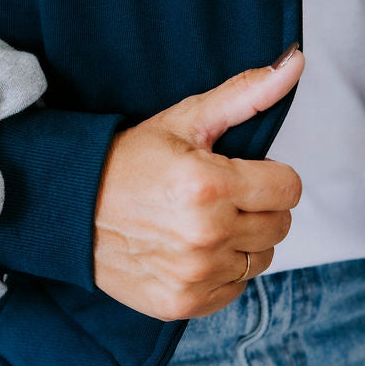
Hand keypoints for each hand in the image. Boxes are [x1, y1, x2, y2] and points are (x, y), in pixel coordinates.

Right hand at [92, 46, 304, 320]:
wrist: (68, 207)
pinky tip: (189, 249)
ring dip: (241, 241)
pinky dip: (220, 271)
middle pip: (279, 226)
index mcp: (210, 186)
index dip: (269, 176)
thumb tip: (295, 62)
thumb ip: (245, 94)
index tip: (238, 172)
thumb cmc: (128, 159)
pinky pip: (234, 290)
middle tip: (217, 195)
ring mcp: (194, 274)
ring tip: (202, 222)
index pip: (289, 188)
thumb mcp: (185, 120)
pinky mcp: (181, 303)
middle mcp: (206, 235)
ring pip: (259, 260)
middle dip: (257, 207)